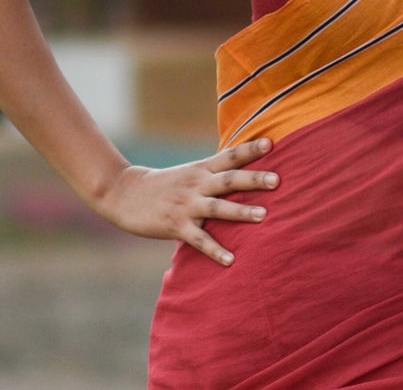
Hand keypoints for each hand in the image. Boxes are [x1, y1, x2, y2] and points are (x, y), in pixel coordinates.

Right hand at [96, 137, 278, 265]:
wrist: (125, 193)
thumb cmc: (163, 184)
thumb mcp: (189, 172)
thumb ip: (213, 172)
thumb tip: (243, 171)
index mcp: (201, 169)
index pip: (229, 155)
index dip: (250, 149)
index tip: (271, 143)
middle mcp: (196, 184)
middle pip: (229, 179)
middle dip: (253, 179)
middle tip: (277, 179)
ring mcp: (186, 205)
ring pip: (218, 207)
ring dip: (241, 211)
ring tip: (263, 215)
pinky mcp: (176, 225)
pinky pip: (199, 239)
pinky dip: (215, 249)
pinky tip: (230, 260)